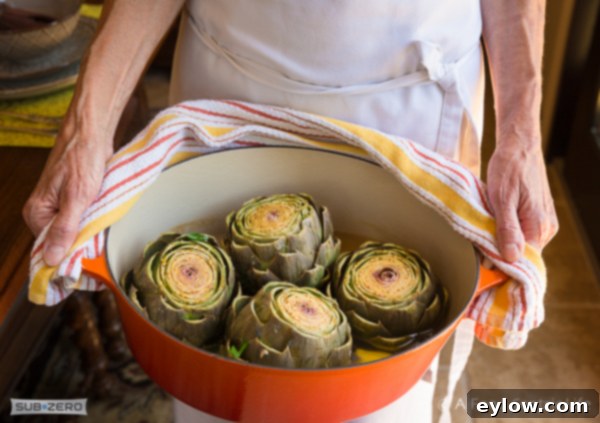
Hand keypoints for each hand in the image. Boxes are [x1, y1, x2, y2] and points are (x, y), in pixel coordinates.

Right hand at [23, 123, 111, 265]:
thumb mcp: (77, 197)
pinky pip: (81, 218)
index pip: (50, 250)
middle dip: (82, 240)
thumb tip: (52, 258)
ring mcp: (57, 206)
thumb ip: (65, 228)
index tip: (88, 257)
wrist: (91, 133)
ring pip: (74, 230)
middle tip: (98, 232)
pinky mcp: (71, 200)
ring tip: (100, 218)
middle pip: (63, 241)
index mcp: (36, 214)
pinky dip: (92, 218)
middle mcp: (43, 212)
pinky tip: (101, 212)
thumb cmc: (82, 159)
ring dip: (90, 228)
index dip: (70, 254)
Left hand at [486, 142, 557, 261]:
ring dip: (501, 245)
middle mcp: (546, 229)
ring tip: (481, 240)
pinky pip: (521, 234)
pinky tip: (491, 228)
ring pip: (520, 246)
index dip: (501, 267)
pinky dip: (506, 235)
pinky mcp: (536, 217)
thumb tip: (510, 258)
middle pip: (521, 256)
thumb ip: (507, 229)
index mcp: (539, 227)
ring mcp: (543, 223)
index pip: (522, 262)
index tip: (482, 269)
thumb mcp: (501, 198)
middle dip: (500, 257)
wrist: (519, 146)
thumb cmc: (509, 167)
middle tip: (476, 254)